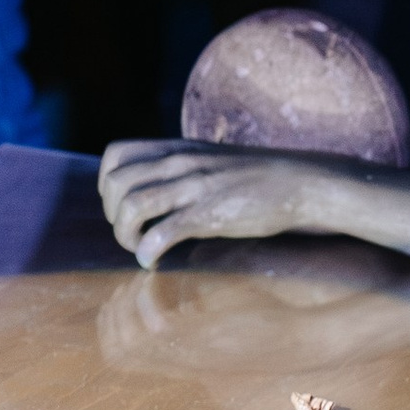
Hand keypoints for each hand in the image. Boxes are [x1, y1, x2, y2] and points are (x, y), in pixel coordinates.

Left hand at [95, 140, 409, 269]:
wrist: (302, 183)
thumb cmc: (256, 178)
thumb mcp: (210, 160)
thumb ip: (179, 168)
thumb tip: (151, 188)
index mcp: (177, 149)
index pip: (115, 156)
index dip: (107, 185)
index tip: (121, 205)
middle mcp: (180, 163)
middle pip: (116, 184)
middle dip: (112, 214)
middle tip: (131, 232)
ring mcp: (194, 187)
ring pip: (132, 207)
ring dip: (125, 234)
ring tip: (140, 249)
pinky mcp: (211, 214)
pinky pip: (162, 232)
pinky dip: (148, 250)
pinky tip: (153, 261)